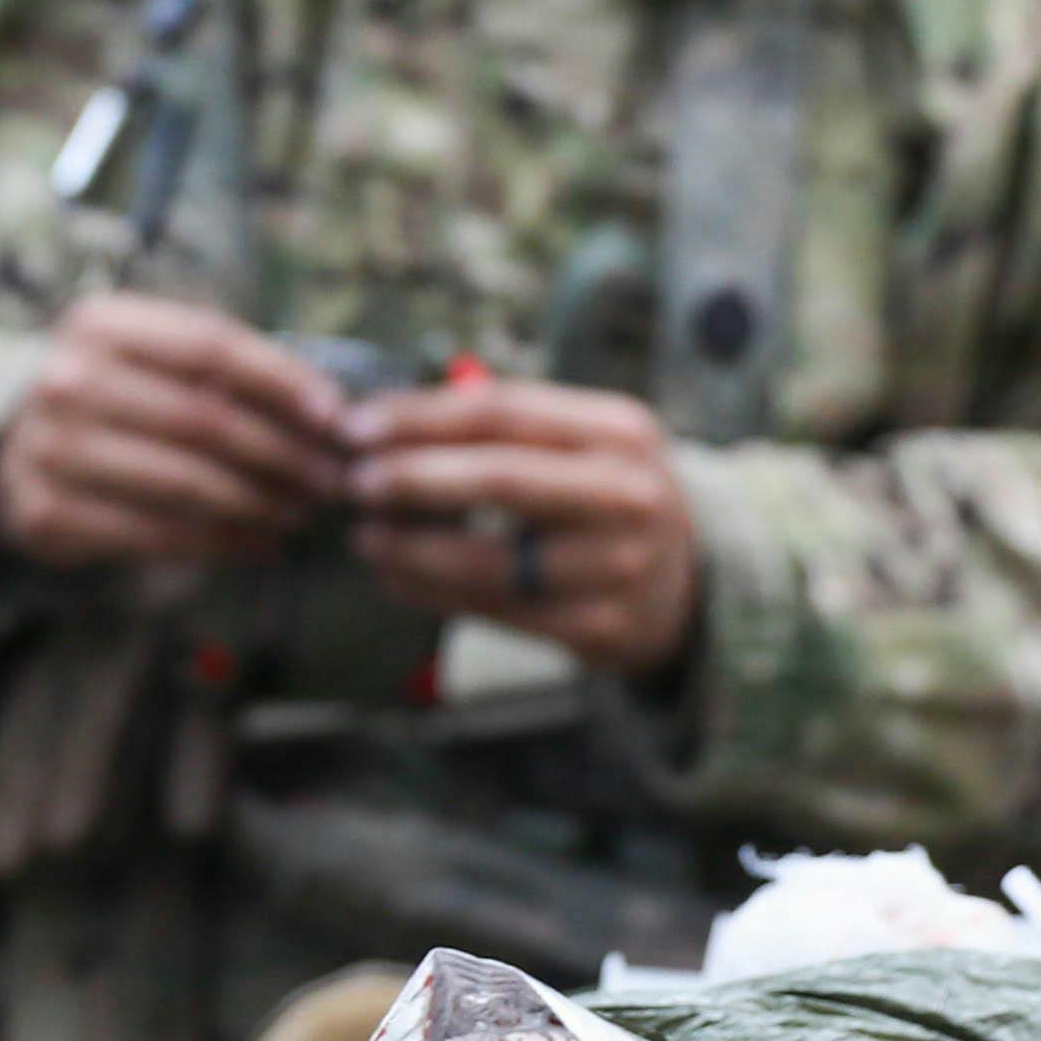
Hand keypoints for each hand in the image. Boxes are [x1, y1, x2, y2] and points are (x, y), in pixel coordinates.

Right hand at [0, 293, 351, 572]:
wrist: (8, 449)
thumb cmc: (111, 397)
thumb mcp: (148, 357)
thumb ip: (222, 371)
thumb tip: (328, 411)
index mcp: (98, 323)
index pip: (209, 345)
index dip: (282, 380)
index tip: (335, 415)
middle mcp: (66, 379)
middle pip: (203, 419)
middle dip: (282, 454)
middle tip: (330, 481)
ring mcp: (50, 449)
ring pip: (186, 483)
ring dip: (260, 504)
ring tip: (302, 515)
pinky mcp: (48, 513)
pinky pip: (158, 534)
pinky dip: (222, 544)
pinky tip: (260, 544)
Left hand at [345, 372, 702, 678]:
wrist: (687, 583)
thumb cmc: (605, 495)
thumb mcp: (584, 441)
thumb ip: (502, 423)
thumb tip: (386, 417)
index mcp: (618, 431)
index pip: (501, 412)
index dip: (419, 417)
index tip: (355, 425)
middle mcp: (627, 494)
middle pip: (499, 478)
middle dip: (412, 478)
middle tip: (353, 481)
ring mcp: (617, 566)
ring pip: (489, 559)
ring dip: (410, 548)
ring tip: (365, 536)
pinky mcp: (598, 628)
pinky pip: (494, 610)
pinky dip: (432, 593)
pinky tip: (395, 576)